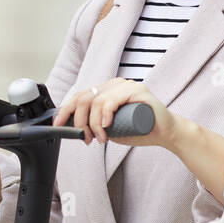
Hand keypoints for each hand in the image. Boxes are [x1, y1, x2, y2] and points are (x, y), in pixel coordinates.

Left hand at [51, 78, 176, 148]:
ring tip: (100, 138)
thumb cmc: (139, 130)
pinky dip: (105, 115)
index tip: (58, 125)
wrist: (165, 133)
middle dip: (79, 121)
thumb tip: (75, 128)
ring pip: (96, 101)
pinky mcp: (137, 91)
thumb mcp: (110, 127)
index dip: (65, 110)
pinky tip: (106, 126)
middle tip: (85, 138)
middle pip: (84, 98)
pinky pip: (112, 100)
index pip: (80, 96)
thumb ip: (95, 124)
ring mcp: (126, 85)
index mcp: (107, 89)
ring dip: (93, 124)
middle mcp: (114, 84)